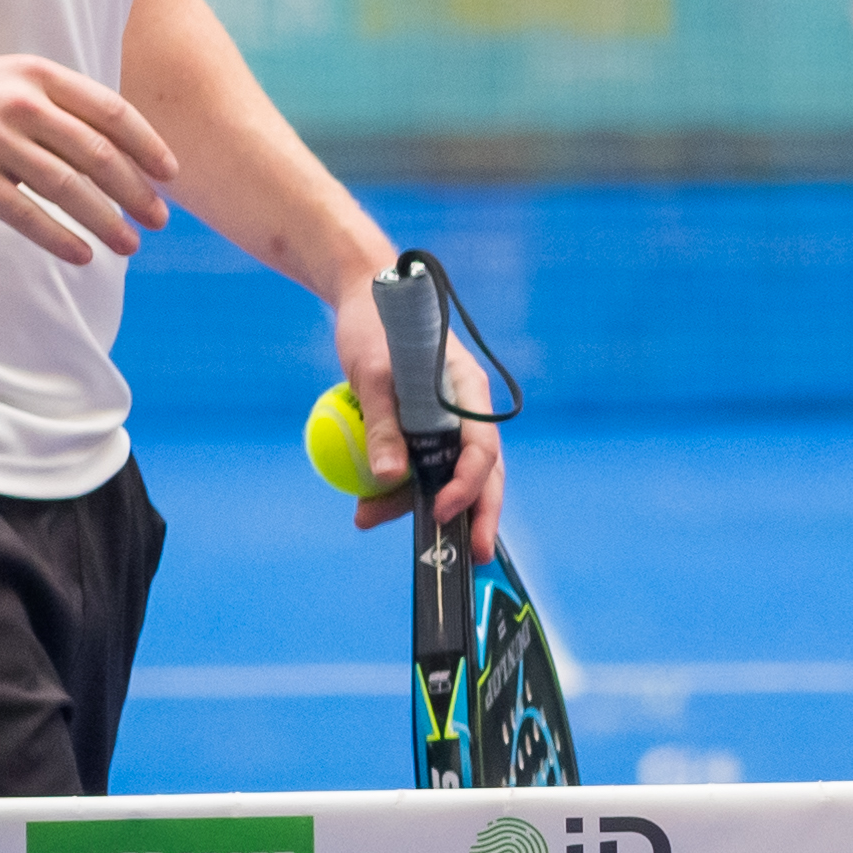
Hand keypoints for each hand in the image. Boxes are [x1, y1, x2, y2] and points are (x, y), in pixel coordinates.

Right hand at [0, 51, 179, 261]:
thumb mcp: (7, 82)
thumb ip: (55, 107)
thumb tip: (111, 151)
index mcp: (38, 76)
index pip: (112, 111)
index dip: (147, 145)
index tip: (170, 175)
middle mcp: (21, 103)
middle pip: (98, 154)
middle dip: (136, 192)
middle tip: (159, 221)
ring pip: (68, 188)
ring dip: (106, 221)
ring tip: (130, 245)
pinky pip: (25, 214)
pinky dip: (60, 238)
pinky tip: (82, 255)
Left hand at [331, 301, 513, 554]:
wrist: (370, 295)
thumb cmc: (376, 324)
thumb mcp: (373, 373)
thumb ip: (383, 426)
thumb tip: (389, 479)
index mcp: (468, 391)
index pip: (482, 449)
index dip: (467, 486)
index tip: (440, 511)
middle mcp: (467, 409)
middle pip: (482, 472)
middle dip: (478, 516)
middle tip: (475, 557)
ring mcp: (449, 419)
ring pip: (450, 474)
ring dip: (420, 503)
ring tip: (373, 519)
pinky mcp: (426, 425)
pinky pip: (423, 464)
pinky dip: (400, 486)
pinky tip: (369, 503)